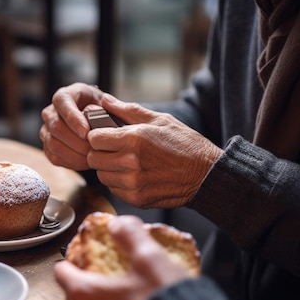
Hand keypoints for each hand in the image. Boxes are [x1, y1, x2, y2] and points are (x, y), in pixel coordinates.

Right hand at [39, 83, 103, 170]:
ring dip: (74, 153)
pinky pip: (54, 157)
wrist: (96, 121)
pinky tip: (86, 162)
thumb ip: (107, 106)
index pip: (62, 103)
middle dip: (76, 141)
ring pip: (53, 144)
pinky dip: (71, 162)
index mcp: (65, 96)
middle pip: (56, 127)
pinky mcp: (47, 147)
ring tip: (92, 156)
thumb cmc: (102, 111)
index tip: (86, 132)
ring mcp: (46, 130)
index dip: (72, 118)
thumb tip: (101, 111)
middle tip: (94, 148)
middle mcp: (50, 112)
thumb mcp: (107, 103)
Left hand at [54, 215, 190, 299]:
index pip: (62, 269)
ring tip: (124, 281)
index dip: (76, 256)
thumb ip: (129, 233)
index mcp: (83, 292)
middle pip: (74, 288)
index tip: (93, 250)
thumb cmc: (163, 299)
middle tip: (111, 263)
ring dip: (100, 293)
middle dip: (89, 274)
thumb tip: (117, 223)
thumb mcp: (148, 256)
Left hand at [87, 94, 222, 207]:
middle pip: (94, 158)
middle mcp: (130, 162)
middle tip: (114, 149)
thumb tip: (104, 101)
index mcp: (134, 139)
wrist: (206, 174)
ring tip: (125, 162)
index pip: (94, 138)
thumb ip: (128, 111)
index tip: (105, 135)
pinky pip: (114, 189)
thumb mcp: (160, 120)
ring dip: (108, 168)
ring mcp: (133, 183)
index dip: (97, 135)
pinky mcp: (136, 198)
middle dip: (100, 152)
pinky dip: (118, 182)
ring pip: (102, 175)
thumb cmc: (185, 144)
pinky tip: (133, 175)